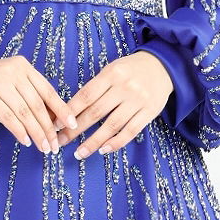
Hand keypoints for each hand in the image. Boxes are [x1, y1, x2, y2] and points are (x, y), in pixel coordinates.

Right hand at [0, 56, 78, 153]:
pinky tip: (26, 141)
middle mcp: (12, 72)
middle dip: (47, 127)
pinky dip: (18, 130)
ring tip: (43, 147)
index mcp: (25, 67)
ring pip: (23, 112)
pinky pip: (6, 117)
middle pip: (36, 104)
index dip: (61, 109)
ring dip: (35, 132)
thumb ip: (36, 96)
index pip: (48, 90)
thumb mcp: (18, 83)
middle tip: (54, 145)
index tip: (72, 125)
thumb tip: (58, 121)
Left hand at [54, 50, 173, 158]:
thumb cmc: (131, 69)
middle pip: (96, 112)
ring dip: (93, 142)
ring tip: (79, 153)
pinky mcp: (150, 112)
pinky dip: (115, 143)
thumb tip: (71, 110)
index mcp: (112, 74)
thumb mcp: (112, 70)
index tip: (56, 124)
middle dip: (75, 130)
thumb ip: (96, 87)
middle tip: (60, 142)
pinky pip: (130, 131)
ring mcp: (138, 100)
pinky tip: (103, 150)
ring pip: (112, 125)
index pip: (86, 95)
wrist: (164, 65)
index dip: (70, 111)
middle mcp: (125, 87)